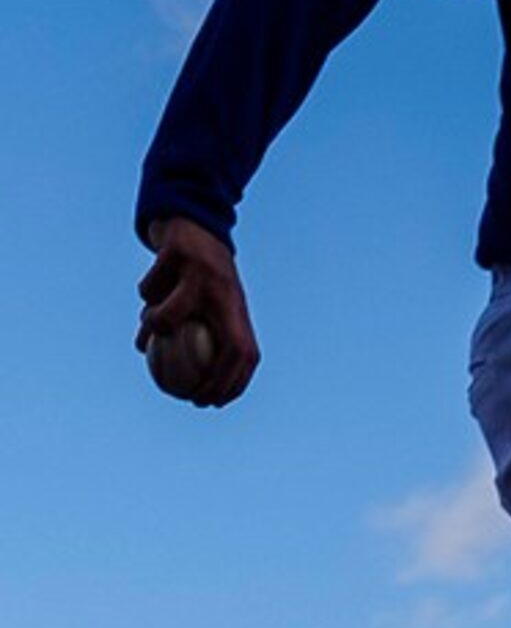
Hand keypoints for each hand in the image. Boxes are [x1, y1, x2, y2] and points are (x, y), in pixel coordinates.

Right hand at [136, 215, 260, 406]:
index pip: (247, 352)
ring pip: (170, 315)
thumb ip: (184, 330)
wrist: (191, 225)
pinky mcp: (178, 254)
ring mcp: (203, 274)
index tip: (214, 403)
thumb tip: (158, 363)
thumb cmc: (195, 273)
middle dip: (216, 380)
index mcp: (235, 305)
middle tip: (190, 397)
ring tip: (150, 323)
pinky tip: (150, 286)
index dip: (237, 381)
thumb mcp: (197, 301)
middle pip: (232, 346)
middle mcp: (225, 293)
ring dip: (154, 324)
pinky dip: (144, 292)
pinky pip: (149, 288)